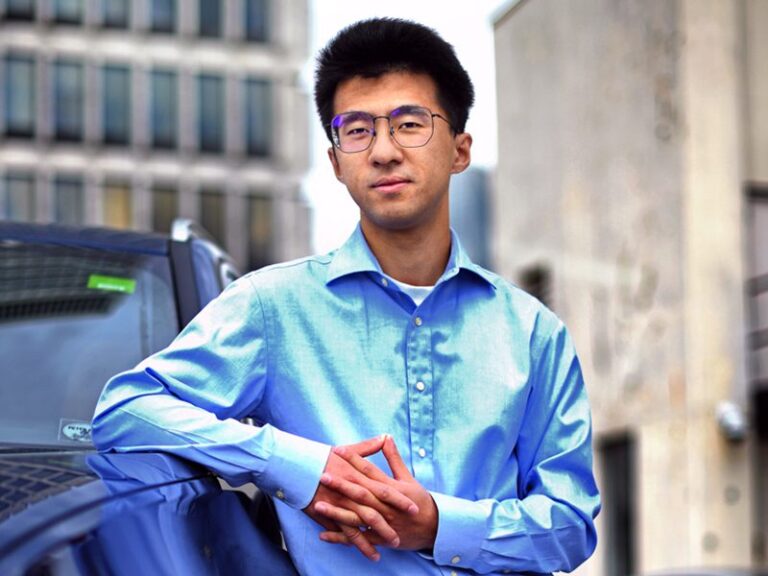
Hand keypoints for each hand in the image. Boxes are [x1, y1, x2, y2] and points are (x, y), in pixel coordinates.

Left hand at [317, 435, 437, 550]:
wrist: (434, 528)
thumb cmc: (420, 500)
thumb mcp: (407, 478)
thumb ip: (393, 458)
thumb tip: (385, 436)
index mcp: (392, 488)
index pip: (370, 471)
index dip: (354, 460)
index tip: (338, 450)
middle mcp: (386, 505)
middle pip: (361, 493)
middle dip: (341, 484)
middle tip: (322, 474)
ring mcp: (383, 523)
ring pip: (358, 517)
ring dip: (338, 512)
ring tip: (318, 504)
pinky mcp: (380, 539)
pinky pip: (359, 539)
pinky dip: (341, 538)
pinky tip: (324, 535)